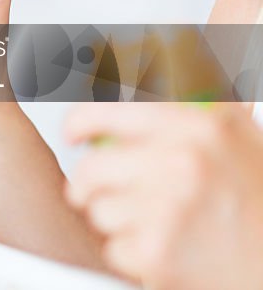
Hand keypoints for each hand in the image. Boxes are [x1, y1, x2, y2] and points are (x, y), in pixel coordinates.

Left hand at [65, 103, 262, 287]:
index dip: (78, 122)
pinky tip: (167, 251)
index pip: (106, 109)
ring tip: (156, 224)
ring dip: (117, 222)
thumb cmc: (260, 203)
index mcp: (199, 124)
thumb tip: (145, 61)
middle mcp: (183, 160)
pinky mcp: (159, 252)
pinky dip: (133, 256)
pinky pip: (115, 249)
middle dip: (87, 186)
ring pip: (99, 211)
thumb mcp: (236, 135)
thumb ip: (195, 98)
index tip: (72, 135)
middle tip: (97, 193)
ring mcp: (169, 207)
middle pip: (90, 169)